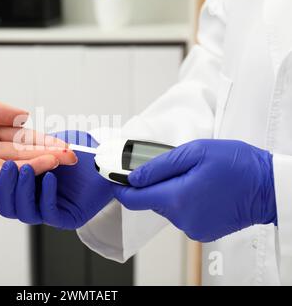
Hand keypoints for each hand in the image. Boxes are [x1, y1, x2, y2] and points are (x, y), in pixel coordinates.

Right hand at [0, 131, 114, 228]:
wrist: (107, 158)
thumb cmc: (77, 151)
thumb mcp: (45, 142)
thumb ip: (22, 144)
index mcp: (23, 185)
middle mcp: (32, 199)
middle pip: (6, 205)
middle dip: (3, 188)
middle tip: (5, 168)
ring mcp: (47, 210)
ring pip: (23, 211)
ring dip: (22, 190)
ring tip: (27, 170)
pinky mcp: (66, 218)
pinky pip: (48, 211)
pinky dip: (46, 195)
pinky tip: (50, 179)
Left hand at [113, 139, 276, 241]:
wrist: (269, 187)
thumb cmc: (237, 165)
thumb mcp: (195, 153)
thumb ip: (159, 166)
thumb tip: (133, 177)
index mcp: (177, 198)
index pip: (134, 199)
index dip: (122, 188)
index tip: (116, 178)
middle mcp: (181, 219)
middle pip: (152, 202)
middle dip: (156, 184)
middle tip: (174, 167)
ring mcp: (192, 228)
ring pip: (168, 208)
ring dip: (173, 193)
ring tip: (195, 177)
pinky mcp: (203, 232)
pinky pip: (183, 215)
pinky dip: (186, 203)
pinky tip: (203, 190)